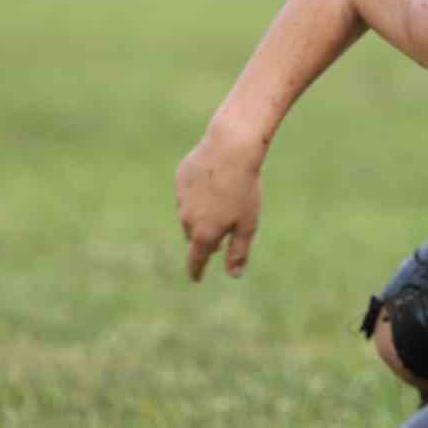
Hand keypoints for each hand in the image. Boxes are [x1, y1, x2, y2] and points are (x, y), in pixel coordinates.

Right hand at [174, 132, 262, 280]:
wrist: (230, 149)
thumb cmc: (244, 188)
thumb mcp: (247, 224)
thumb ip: (238, 252)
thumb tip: (234, 275)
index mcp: (204, 233)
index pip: (196, 260)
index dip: (196, 271)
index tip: (196, 278)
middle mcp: (187, 218)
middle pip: (195, 235)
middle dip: (206, 234)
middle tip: (226, 223)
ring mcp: (181, 198)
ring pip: (190, 212)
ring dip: (203, 211)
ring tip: (225, 194)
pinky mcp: (180, 178)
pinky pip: (188, 192)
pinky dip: (199, 191)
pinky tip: (214, 178)